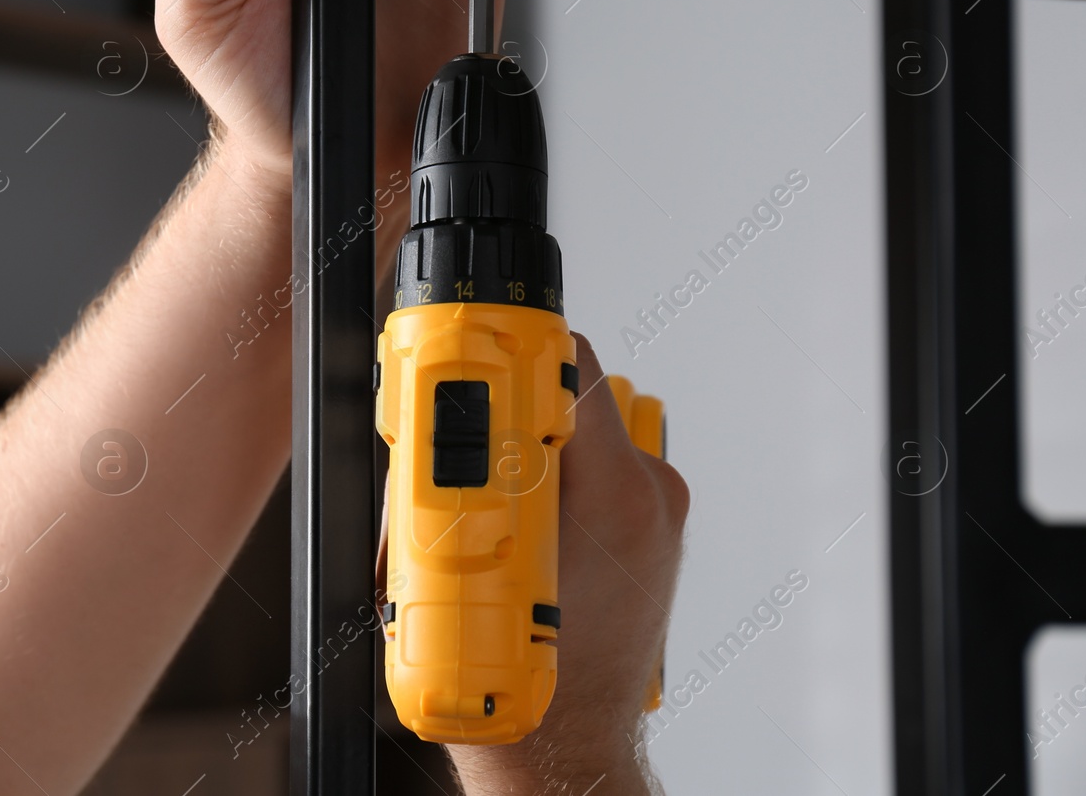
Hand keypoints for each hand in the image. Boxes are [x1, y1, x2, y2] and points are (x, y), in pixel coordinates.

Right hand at [446, 333, 689, 794]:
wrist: (564, 740)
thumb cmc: (521, 676)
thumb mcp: (464, 569)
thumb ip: (450, 485)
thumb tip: (427, 431)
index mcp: (619, 494)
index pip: (574, 371)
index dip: (516, 351)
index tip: (479, 344)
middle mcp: (650, 496)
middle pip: (576, 395)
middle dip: (512, 400)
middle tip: (465, 418)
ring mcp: (658, 512)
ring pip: (586, 431)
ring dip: (534, 441)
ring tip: (488, 483)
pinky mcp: (650, 530)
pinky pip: (597, 470)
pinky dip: (556, 475)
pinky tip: (519, 513)